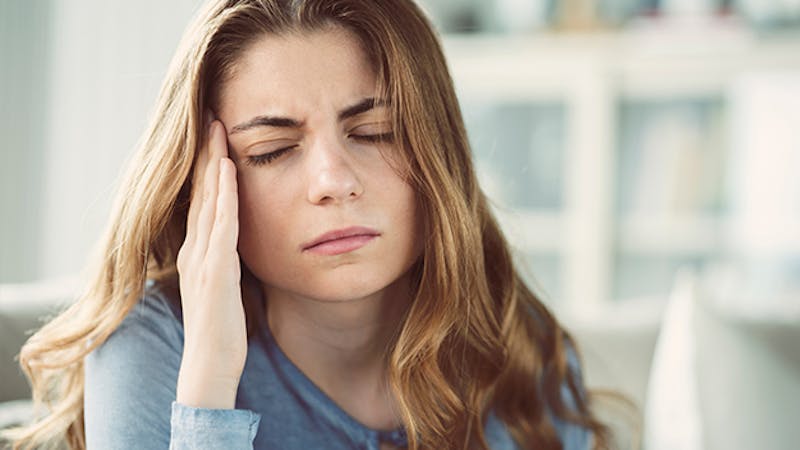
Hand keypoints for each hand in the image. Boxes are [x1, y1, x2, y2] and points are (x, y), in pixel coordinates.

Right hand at [175, 118, 246, 408]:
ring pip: (208, 200)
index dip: (207, 166)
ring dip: (214, 162)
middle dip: (207, 152)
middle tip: (212, 116)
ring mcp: (202, 259)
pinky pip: (221, 225)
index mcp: (198, 252)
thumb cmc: (223, 330)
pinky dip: (224, 195)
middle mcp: (195, 249)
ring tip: (218, 128)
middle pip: (201, 192)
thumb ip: (228, 261)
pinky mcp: (215, 271)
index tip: (215, 134)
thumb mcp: (225, 287)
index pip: (202, 200)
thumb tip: (241, 242)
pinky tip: (229, 169)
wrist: (210, 366)